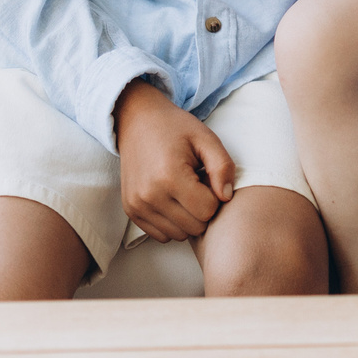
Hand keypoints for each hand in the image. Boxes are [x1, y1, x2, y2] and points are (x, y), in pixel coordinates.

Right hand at [114, 79, 232, 241]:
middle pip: (194, 227)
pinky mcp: (131, 212)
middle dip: (203, 208)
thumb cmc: (176, 129)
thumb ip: (223, 167)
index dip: (216, 195)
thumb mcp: (206, 139)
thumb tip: (226, 197)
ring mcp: (137, 206)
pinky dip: (173, 223)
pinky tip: (173, 199)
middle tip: (198, 183)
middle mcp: (149, 196)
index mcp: (170, 177)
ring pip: (179, 235)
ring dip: (188, 217)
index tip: (207, 177)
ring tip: (185, 190)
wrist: (138, 122)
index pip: (208, 210)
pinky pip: (162, 235)